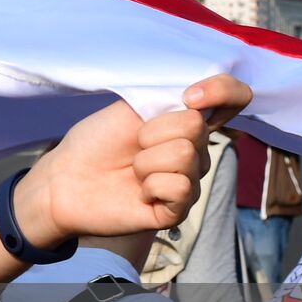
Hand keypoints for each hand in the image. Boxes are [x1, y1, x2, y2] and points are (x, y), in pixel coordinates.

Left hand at [23, 74, 251, 240]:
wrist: (66, 178)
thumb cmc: (97, 140)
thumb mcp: (133, 106)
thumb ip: (171, 97)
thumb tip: (203, 96)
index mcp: (186, 120)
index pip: (235, 98)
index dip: (222, 91)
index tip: (188, 95)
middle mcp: (196, 150)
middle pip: (196, 126)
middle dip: (152, 131)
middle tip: (133, 145)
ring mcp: (189, 181)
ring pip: (186, 156)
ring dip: (146, 160)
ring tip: (132, 170)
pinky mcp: (178, 211)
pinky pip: (180, 187)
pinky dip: (151, 185)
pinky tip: (139, 192)